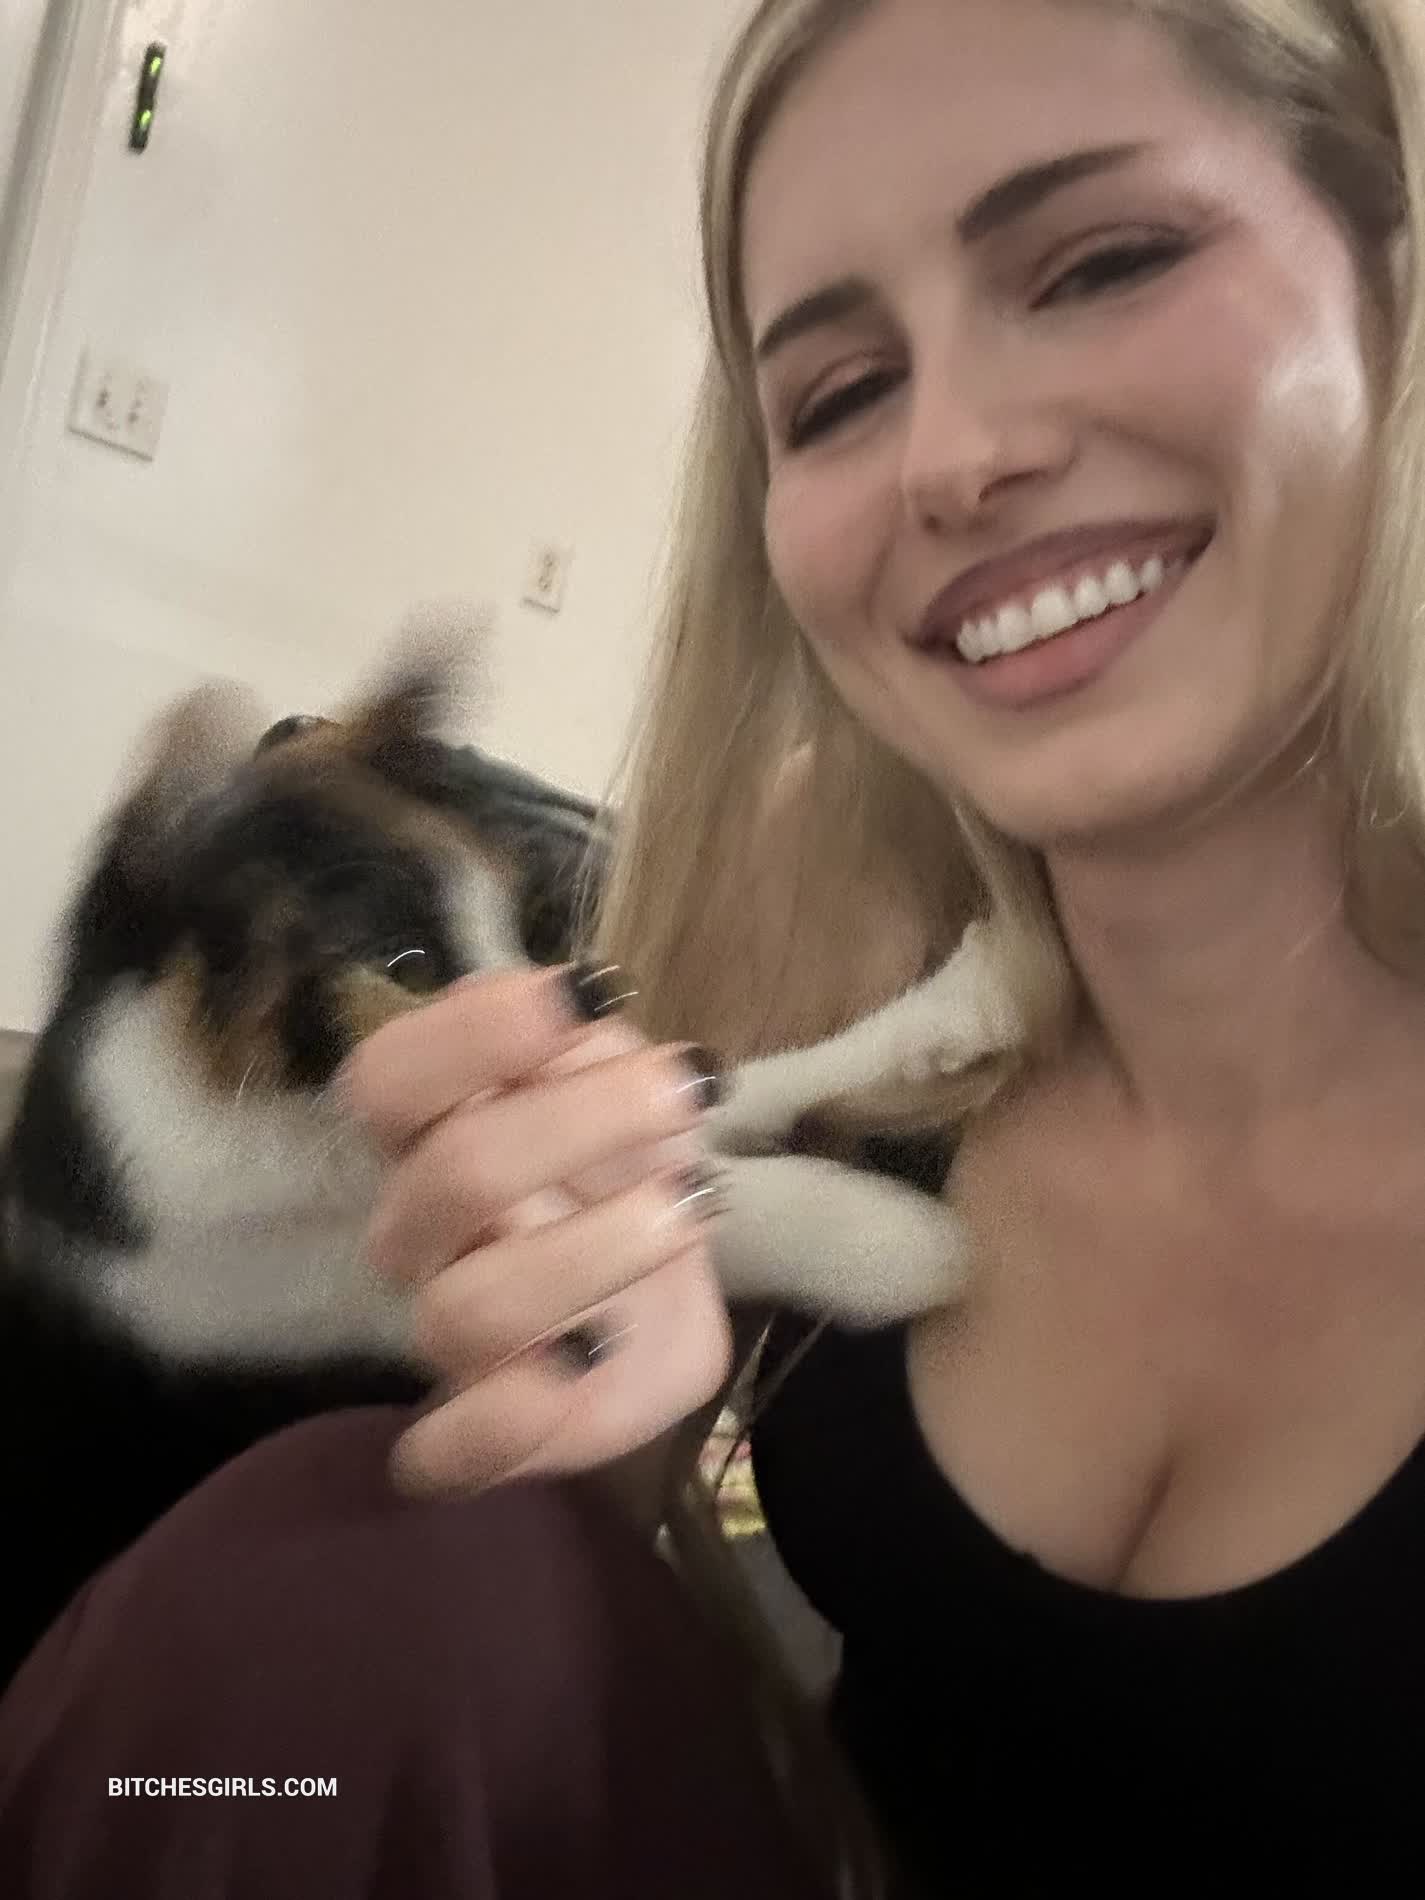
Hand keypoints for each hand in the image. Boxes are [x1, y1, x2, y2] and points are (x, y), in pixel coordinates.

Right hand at [341, 963, 732, 1496]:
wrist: (662, 1286)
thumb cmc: (623, 1161)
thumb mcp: (618, 1082)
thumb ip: (587, 1044)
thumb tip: (580, 1001)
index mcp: (430, 1131)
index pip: (390, 1077)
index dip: (473, 1034)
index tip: (583, 995)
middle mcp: (419, 1231)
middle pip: (451, 1176)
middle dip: (579, 1122)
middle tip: (686, 1091)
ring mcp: (446, 1333)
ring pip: (470, 1308)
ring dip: (591, 1253)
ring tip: (692, 1207)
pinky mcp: (485, 1431)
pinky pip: (446, 1453)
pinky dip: (503, 1422)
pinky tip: (584, 1371)